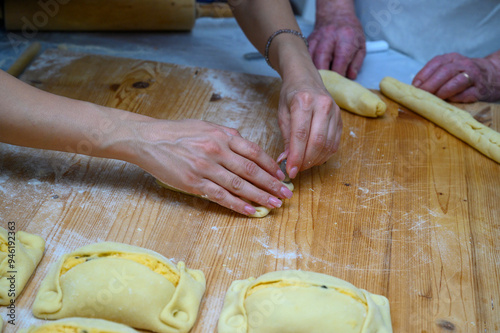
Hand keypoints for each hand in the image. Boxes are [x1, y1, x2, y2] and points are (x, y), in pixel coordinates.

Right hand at [129, 119, 292, 215]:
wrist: (148, 139)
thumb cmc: (177, 133)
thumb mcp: (206, 127)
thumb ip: (227, 137)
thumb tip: (246, 148)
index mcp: (222, 135)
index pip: (254, 152)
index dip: (271, 166)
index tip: (281, 176)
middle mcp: (217, 150)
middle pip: (251, 170)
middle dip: (271, 184)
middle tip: (286, 194)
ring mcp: (205, 167)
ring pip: (239, 185)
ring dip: (259, 197)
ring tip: (274, 205)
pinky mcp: (194, 182)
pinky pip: (220, 196)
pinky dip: (237, 205)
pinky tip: (250, 211)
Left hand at [277, 70, 342, 177]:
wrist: (305, 77)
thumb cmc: (291, 95)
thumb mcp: (282, 114)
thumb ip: (286, 138)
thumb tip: (286, 161)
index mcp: (304, 101)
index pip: (301, 135)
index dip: (296, 157)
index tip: (290, 171)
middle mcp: (323, 105)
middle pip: (317, 142)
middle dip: (306, 161)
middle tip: (296, 170)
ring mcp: (335, 112)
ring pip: (328, 145)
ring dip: (315, 160)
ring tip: (303, 164)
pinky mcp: (341, 119)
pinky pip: (335, 143)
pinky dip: (324, 155)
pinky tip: (314, 157)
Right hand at [308, 11, 365, 78]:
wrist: (336, 15)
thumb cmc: (350, 31)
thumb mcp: (361, 45)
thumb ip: (356, 62)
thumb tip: (350, 76)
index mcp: (345, 38)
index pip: (340, 61)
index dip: (339, 75)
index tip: (339, 84)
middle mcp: (330, 37)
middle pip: (322, 59)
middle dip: (324, 75)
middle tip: (326, 84)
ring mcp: (317, 38)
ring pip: (311, 58)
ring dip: (314, 71)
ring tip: (317, 81)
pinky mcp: (309, 41)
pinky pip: (305, 56)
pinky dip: (308, 65)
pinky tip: (311, 72)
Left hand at [412, 52, 499, 102]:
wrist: (492, 76)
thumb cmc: (462, 75)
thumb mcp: (449, 70)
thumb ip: (433, 76)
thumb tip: (414, 89)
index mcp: (452, 58)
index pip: (436, 63)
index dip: (423, 74)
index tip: (414, 86)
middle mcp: (463, 65)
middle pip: (445, 71)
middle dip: (430, 84)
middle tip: (420, 95)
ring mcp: (473, 77)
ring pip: (456, 82)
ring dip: (442, 92)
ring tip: (433, 100)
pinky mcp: (479, 90)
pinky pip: (466, 95)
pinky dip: (455, 99)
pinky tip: (448, 103)